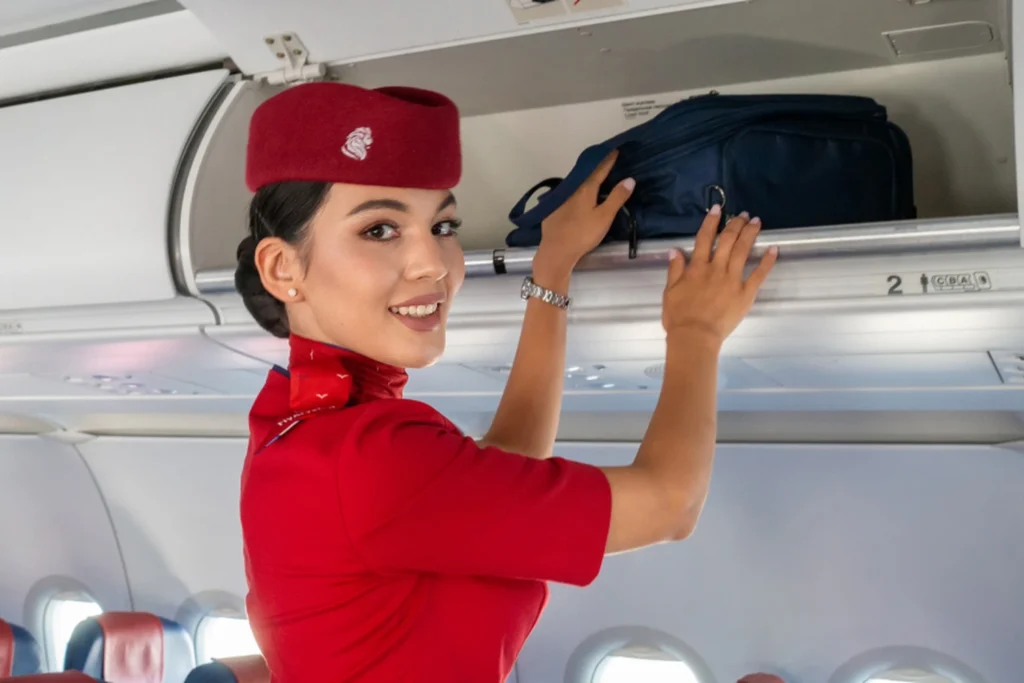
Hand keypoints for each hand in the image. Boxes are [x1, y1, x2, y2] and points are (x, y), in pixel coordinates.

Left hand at [534, 150, 634, 275]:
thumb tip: (629, 179)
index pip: (599, 170)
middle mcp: (571, 190)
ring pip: (574, 185)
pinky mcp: (552, 210)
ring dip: (584, 179)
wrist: (556, 251)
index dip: (608, 160)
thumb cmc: (583, 234)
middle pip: (585, 175)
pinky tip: (575, 196)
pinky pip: (565, 196)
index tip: (614, 150)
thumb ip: (617, 198)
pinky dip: (573, 192)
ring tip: (591, 177)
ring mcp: (559, 200)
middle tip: (604, 161)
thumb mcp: (604, 217)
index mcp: (585, 189)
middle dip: (595, 168)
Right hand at [662, 207, 776, 343]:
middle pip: (727, 240)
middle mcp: (716, 268)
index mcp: (697, 267)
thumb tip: (675, 250)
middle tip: (742, 214)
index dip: (711, 222)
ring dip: (750, 234)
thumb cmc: (679, 317)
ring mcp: (732, 279)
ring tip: (756, 221)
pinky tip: (774, 249)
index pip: (705, 238)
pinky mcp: (745, 293)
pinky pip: (759, 274)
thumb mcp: (669, 292)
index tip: (717, 209)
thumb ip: (674, 270)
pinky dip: (767, 261)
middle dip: (735, 224)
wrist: (695, 336)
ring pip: (743, 251)